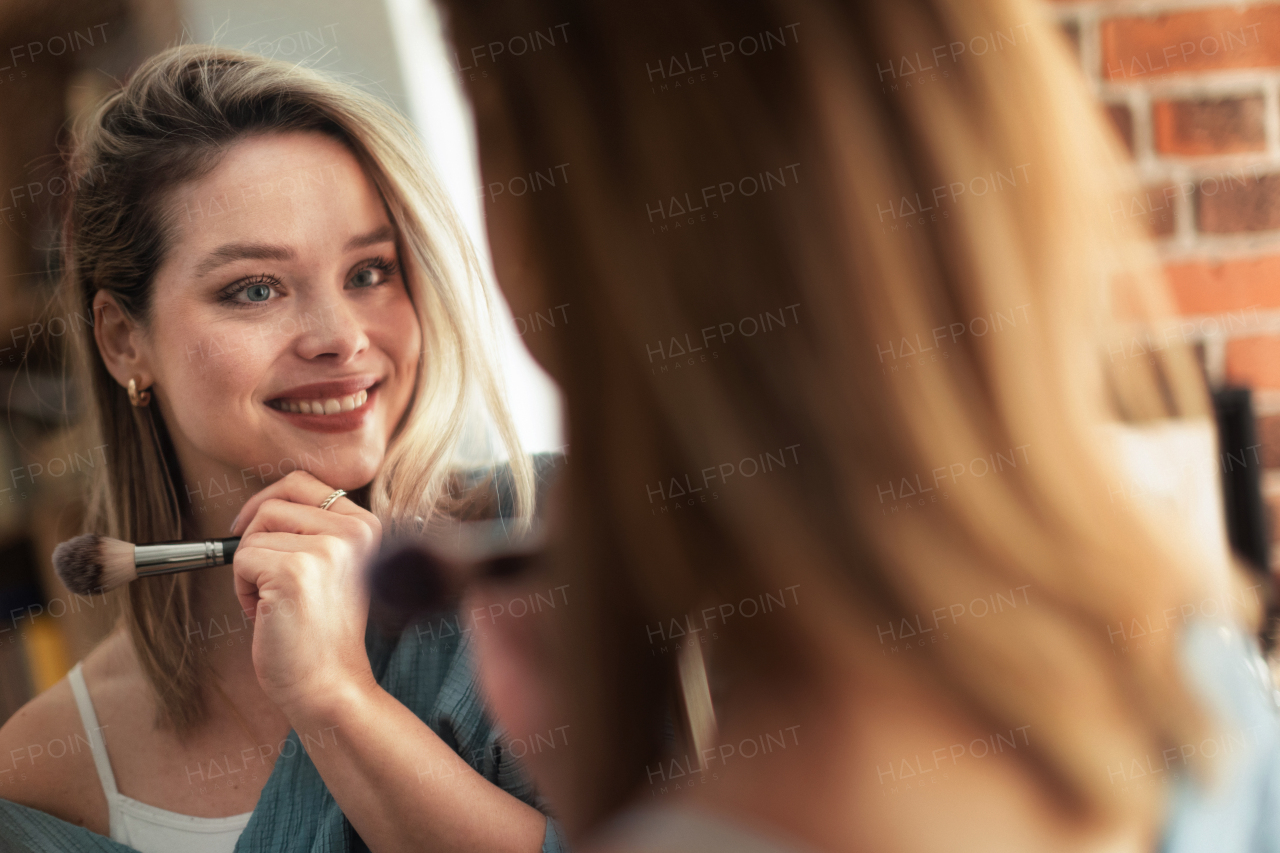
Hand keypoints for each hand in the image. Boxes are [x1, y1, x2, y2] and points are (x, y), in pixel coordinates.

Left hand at [230, 470, 380, 717]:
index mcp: (367, 527)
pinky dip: (241, 588)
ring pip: (254, 533)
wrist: (329, 685)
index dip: (269, 500)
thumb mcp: (333, 567)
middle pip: (275, 502)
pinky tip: (265, 614)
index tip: (251, 527)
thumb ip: (314, 530)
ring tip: (272, 602)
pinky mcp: (294, 571)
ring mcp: (326, 549)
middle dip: (254, 536)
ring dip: (248, 569)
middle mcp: (353, 531)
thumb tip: (262, 503)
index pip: (304, 482)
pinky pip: (241, 559)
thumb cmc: (322, 633)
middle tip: (256, 573)